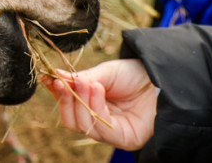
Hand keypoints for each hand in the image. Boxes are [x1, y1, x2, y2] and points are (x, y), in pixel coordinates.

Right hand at [42, 59, 157, 150]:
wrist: (163, 77)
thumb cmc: (135, 74)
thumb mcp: (105, 72)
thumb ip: (82, 79)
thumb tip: (55, 76)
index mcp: (93, 105)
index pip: (69, 106)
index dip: (57, 94)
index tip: (48, 78)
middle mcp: (101, 121)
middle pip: (71, 121)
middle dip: (65, 100)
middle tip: (63, 81)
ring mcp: (112, 132)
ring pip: (83, 126)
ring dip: (80, 102)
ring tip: (86, 82)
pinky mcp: (124, 139)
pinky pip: (102, 129)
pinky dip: (95, 107)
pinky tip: (97, 89)